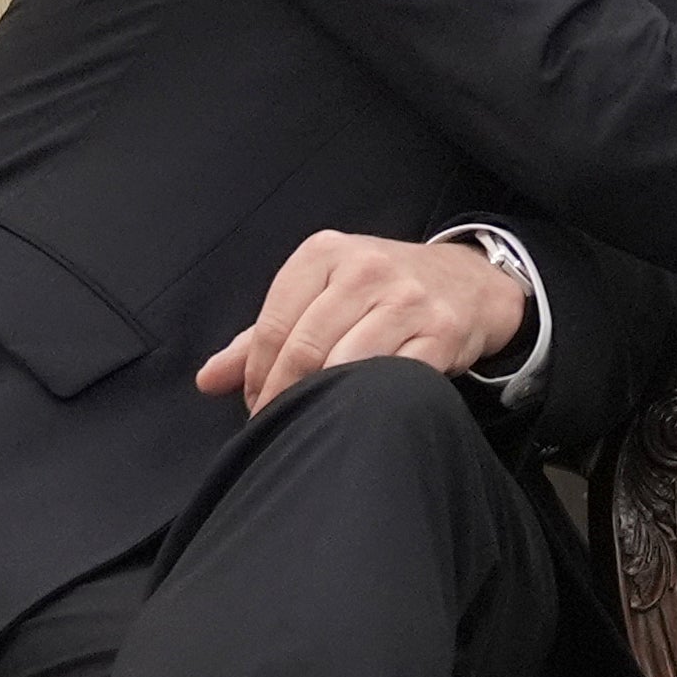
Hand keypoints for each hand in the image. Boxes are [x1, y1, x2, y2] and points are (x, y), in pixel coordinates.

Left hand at [196, 230, 527, 413]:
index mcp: (324, 254)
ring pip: (346, 365)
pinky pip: (395, 376)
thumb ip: (262, 336)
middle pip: (305, 350)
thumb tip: (208, 379)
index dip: (256, 377)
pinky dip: (370, 402)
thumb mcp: (319, 292)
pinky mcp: (442, 332)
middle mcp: (365, 269)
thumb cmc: (382, 291)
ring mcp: (407, 299)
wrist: (468, 282)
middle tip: (280, 422)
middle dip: (283, 396)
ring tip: (314, 422)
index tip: (256, 404)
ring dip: (323, 404)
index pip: (273, 328)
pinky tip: (359, 413)